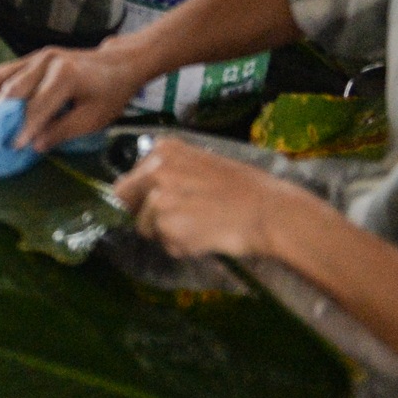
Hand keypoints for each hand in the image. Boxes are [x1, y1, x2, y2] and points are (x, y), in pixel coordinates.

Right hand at [0, 40, 149, 150]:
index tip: (11, 146)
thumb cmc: (110, 93)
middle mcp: (47, 62)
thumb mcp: (94, 118)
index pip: (38, 106)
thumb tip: (34, 144)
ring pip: (4, 76)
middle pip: (15, 89)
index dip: (24, 128)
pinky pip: (6, 70)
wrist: (118, 64)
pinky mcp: (33, 57)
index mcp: (65, 76)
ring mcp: (38, 56)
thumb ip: (64, 130)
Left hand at [114, 138, 321, 261]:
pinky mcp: (168, 226)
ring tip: (203, 227)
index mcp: (163, 149)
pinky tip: (207, 237)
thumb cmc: (246, 189)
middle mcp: (155, 170)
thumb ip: (170, 172)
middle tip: (180, 220)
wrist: (270, 211)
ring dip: (170, 234)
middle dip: (146, 215)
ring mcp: (159, 198)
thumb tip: (144, 192)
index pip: (128, 179)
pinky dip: (184, 248)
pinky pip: (168, 245)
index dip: (141, 198)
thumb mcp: (202, 163)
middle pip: (127, 201)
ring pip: (147, 227)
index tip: (160, 206)